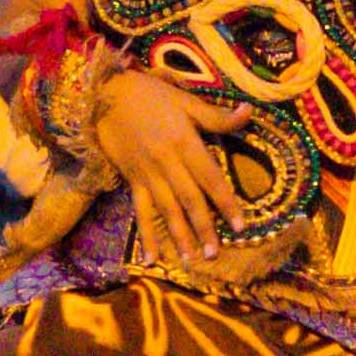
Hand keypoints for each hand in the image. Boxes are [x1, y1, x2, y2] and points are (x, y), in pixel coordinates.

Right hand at [92, 69, 243, 255]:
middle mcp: (167, 163)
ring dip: (179, 237)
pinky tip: (150, 259)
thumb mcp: (185, 100)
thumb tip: (250, 112)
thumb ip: (216, 115)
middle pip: (189, 200)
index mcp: (184, 143)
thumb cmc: (150, 95)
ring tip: (190, 260)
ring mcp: (147, 174)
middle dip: (203, 229)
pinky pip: (140, 211)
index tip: (240, 227)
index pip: (210, 178)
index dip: (226, 203)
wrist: (105, 95)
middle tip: (215, 255)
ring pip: (166, 210)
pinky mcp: (131, 180)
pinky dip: (145, 235)